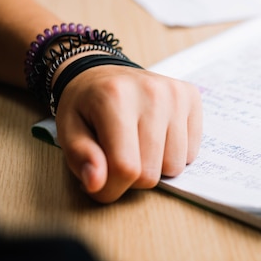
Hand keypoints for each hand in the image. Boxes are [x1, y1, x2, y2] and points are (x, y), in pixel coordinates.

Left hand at [54, 65, 202, 203]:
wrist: (104, 72)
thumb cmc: (86, 106)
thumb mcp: (68, 131)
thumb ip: (81, 158)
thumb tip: (96, 184)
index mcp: (114, 98)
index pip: (125, 167)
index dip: (111, 188)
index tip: (101, 182)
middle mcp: (152, 92)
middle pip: (151, 172)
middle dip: (132, 178)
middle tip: (119, 157)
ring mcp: (176, 94)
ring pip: (175, 166)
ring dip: (155, 167)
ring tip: (139, 146)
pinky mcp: (191, 97)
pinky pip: (191, 152)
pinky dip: (174, 154)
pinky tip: (158, 137)